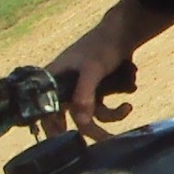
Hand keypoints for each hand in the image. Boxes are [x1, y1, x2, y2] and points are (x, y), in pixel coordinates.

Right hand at [46, 17, 138, 141]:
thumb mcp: (93, 69)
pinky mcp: (98, 91)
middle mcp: (66, 86)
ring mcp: (83, 89)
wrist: (125, 32)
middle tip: (102, 141)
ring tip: (127, 108)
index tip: (61, 141)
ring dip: (111, 116)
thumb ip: (85, 95)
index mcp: (55, 78)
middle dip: (89, 129)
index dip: (50, 125)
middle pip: (70, 116)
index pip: (44, 107)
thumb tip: (80, 121)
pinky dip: (117, 107)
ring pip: (91, 114)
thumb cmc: (102, 46)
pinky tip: (128, 101)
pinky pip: (104, 108)